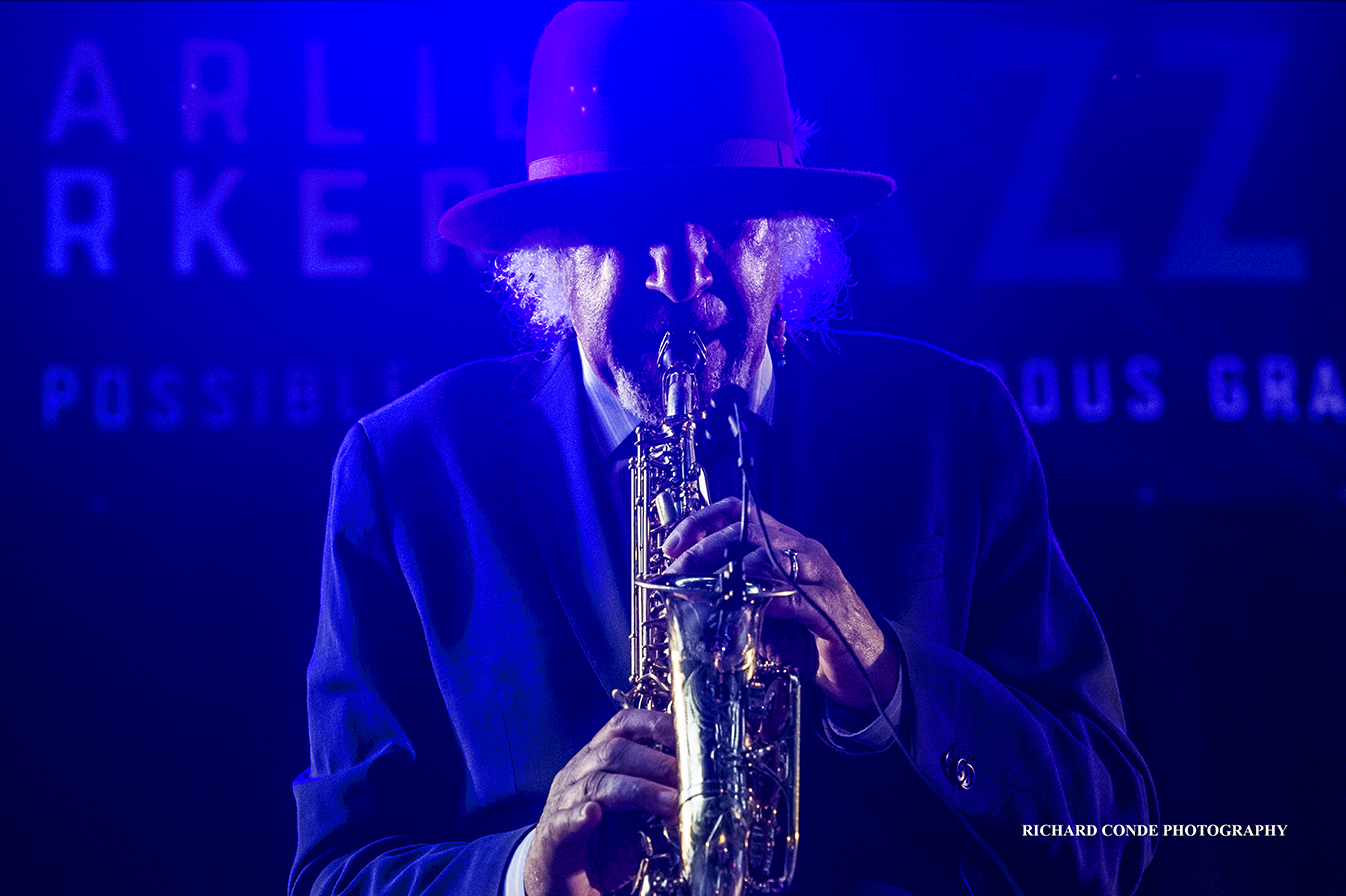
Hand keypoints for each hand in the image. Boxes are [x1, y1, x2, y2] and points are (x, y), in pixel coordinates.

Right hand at [524, 709, 678, 895]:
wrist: (561, 882)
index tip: (689, 734)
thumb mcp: (635, 816)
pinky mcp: (552, 836)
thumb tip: (697, 785)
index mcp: (597, 761)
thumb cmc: (600, 845)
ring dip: (638, 791)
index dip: (655, 723)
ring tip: (670, 803)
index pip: (623, 725)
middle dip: (655, 761)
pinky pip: (563, 821)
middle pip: (613, 752)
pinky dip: (579, 817)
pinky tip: (593, 814)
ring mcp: (562, 804)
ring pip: (596, 784)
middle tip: (688, 777)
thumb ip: (657, 797)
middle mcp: (577, 775)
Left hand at [661, 498, 897, 711]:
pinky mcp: (829, 606)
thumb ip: (734, 599)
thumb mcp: (764, 613)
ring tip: (702, 591)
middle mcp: (803, 551)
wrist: (865, 667)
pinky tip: (742, 610)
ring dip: (728, 574)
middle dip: (704, 549)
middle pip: (747, 530)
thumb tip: (690, 596)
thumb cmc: (813, 636)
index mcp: (785, 546)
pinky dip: (762, 602)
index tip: (673, 545)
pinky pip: (790, 596)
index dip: (701, 522)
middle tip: (679, 571)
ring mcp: (820, 576)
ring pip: (767, 557)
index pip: (739, 513)